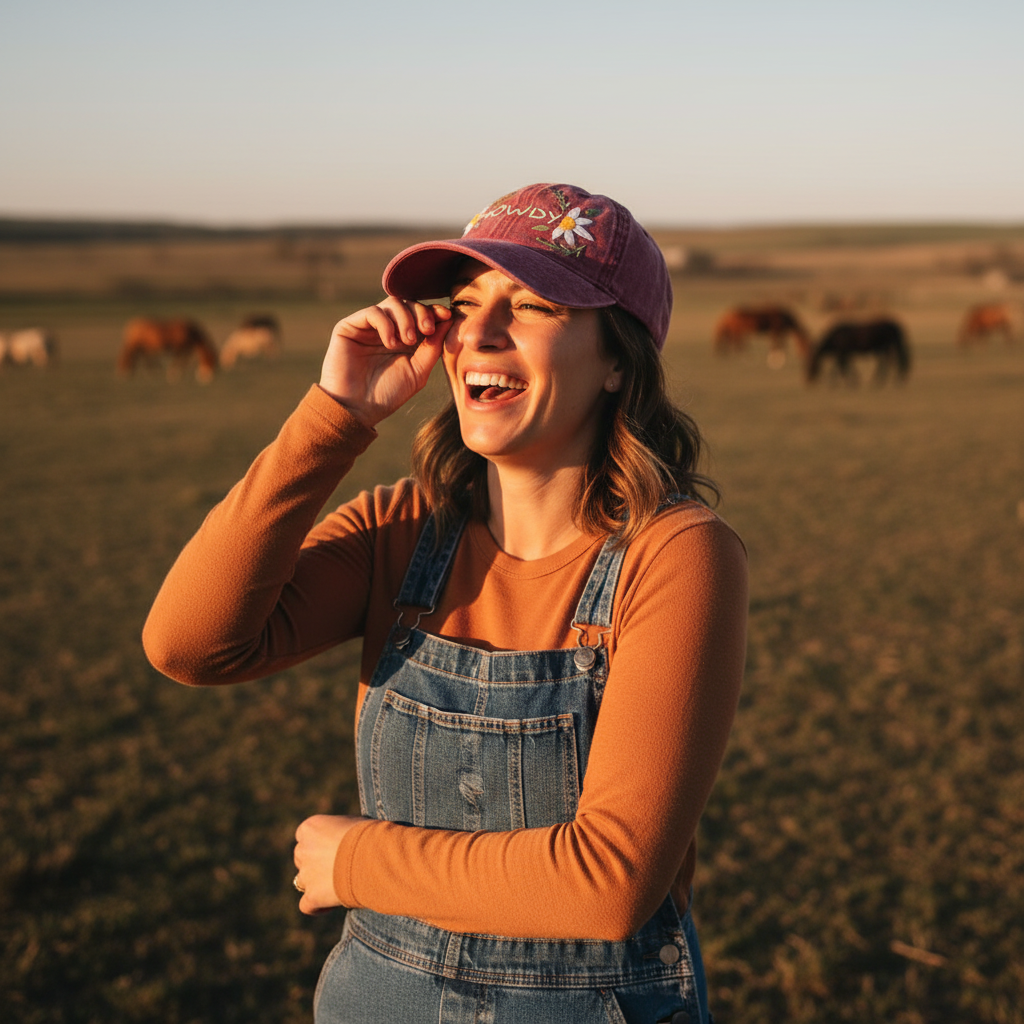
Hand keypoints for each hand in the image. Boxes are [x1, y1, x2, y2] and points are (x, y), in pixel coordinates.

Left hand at [293, 813, 368, 914]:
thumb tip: (347, 833)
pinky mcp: (312, 896)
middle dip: (316, 862)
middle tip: (338, 866)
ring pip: (302, 881)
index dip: (319, 843)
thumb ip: (341, 829)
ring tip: (338, 884)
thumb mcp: (352, 822)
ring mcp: (306, 874)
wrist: (373, 856)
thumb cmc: (368, 834)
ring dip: (316, 883)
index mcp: (310, 828)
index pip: (305, 835)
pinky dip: (316, 906)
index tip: (334, 847)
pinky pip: (307, 905)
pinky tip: (331, 905)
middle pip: (302, 857)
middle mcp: (303, 850)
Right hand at [319, 297, 451, 426]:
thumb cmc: (388, 394)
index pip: (422, 315)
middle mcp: (388, 329)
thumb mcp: (418, 371)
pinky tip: (390, 342)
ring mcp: (369, 327)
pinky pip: (373, 312)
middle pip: (409, 303)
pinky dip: (386, 324)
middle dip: (422, 313)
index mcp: (406, 339)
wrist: (357, 409)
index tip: (446, 315)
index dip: (435, 311)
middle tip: (426, 330)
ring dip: (406, 318)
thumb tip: (449, 320)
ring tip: (407, 341)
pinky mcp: (350, 326)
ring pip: (392, 303)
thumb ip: (433, 347)